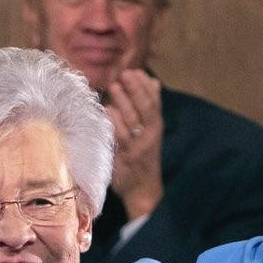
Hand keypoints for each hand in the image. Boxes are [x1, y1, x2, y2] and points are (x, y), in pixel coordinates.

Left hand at [104, 67, 164, 219]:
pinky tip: (106, 110)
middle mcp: (149, 136)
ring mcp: (136, 147)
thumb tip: (153, 82)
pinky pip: (118, 137)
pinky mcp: (123, 157)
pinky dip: (113, 122)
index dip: (146, 87)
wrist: (143, 191)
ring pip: (131, 121)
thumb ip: (151, 107)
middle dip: (136, 90)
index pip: (154, 103)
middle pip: (145, 109)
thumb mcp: (151, 132)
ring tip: (114, 86)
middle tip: (125, 74)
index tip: (136, 71)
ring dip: (122, 102)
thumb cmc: (144, 157)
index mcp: (156, 128)